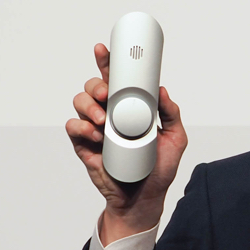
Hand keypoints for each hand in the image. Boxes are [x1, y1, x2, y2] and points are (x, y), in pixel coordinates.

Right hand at [65, 43, 188, 242]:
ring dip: (89, 106)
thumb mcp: (176, 139)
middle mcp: (110, 114)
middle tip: (108, 93)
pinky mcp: (84, 146)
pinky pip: (73, 128)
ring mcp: (95, 130)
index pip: (116, 80)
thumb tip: (162, 91)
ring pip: (80, 103)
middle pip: (93, 87)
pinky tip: (95, 134)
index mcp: (129, 108)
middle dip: (97, 84)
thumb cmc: (158, 169)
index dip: (107, 63)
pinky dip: (81, 127)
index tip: (104, 50)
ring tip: (103, 120)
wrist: (144, 199)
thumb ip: (171, 114)